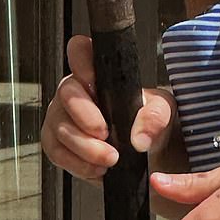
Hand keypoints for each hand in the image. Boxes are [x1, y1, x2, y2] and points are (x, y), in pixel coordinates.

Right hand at [41, 35, 176, 181]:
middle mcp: (76, 89)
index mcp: (98, 71)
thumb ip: (155, 117)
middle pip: (67, 93)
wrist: (147, 153)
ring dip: (86, 148)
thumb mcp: (162, 113)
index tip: (93, 79)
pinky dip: (78, 164)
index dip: (80, 60)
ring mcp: (63, 116)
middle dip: (85, 117)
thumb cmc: (150, 122)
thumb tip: (139, 137)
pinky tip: (98, 168)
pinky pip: (56, 152)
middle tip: (105, 134)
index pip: (80, 51)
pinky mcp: (57, 144)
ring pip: (60, 127)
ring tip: (110, 158)